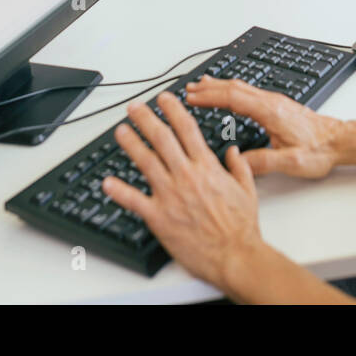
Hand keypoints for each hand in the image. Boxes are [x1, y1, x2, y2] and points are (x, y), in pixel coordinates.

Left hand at [102, 92, 264, 287]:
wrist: (235, 256)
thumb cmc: (241, 228)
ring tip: (121, 130)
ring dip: (131, 143)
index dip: (173, 110)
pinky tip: (108, 182)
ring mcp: (171, 195)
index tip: (164, 99)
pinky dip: (119, 191)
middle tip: (135, 108)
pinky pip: (134, 200)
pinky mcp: (159, 217)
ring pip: (145, 161)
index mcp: (208, 168)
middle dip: (146, 119)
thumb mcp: (248, 190)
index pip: (187, 129)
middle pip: (162, 138)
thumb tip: (233, 151)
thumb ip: (239, 167)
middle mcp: (187, 176)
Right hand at [185, 75, 343, 177]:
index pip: (234, 98)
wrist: (340, 141)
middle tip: (188, 90)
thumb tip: (237, 161)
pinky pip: (248, 91)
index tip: (192, 97)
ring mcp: (274, 102)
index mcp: (271, 112)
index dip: (210, 96)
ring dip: (219, 86)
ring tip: (201, 86)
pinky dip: (231, 89)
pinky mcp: (277, 105)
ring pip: (241, 87)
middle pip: (234, 88)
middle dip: (209, 88)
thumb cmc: (319, 150)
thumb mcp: (292, 162)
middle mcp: (271, 102)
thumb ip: (264, 161)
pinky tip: (228, 93)